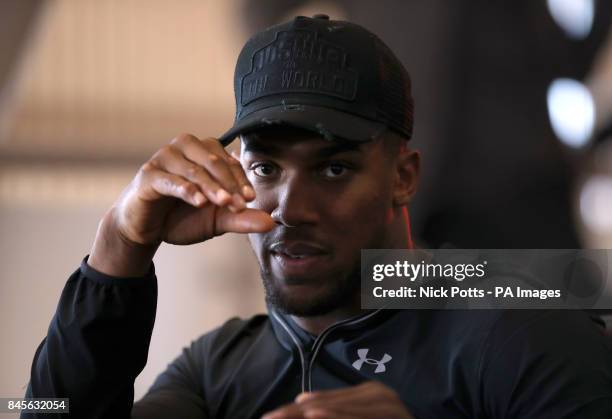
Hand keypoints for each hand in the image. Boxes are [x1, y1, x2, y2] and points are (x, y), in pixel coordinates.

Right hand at [89, 133, 274, 275]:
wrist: (147, 229)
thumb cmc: (183, 217)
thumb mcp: (217, 219)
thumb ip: (241, 218)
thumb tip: (270, 223)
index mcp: (204, 152)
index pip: (229, 162)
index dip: (241, 180)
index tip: (250, 200)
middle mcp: (185, 149)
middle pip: (213, 160)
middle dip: (229, 183)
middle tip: (240, 204)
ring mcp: (165, 159)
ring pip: (193, 169)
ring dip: (211, 186)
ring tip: (223, 203)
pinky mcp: (148, 174)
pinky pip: (170, 179)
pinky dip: (187, 190)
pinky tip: (199, 202)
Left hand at [262, 381, 414, 418]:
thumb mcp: (358, 417)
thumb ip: (339, 411)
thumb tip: (301, 404)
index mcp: (369, 394)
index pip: (323, 403)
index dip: (293, 412)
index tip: (268, 418)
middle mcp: (379, 395)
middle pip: (326, 406)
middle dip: (293, 416)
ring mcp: (387, 406)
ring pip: (339, 413)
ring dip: (311, 415)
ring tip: (285, 416)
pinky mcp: (391, 417)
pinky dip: (336, 418)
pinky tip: (313, 417)